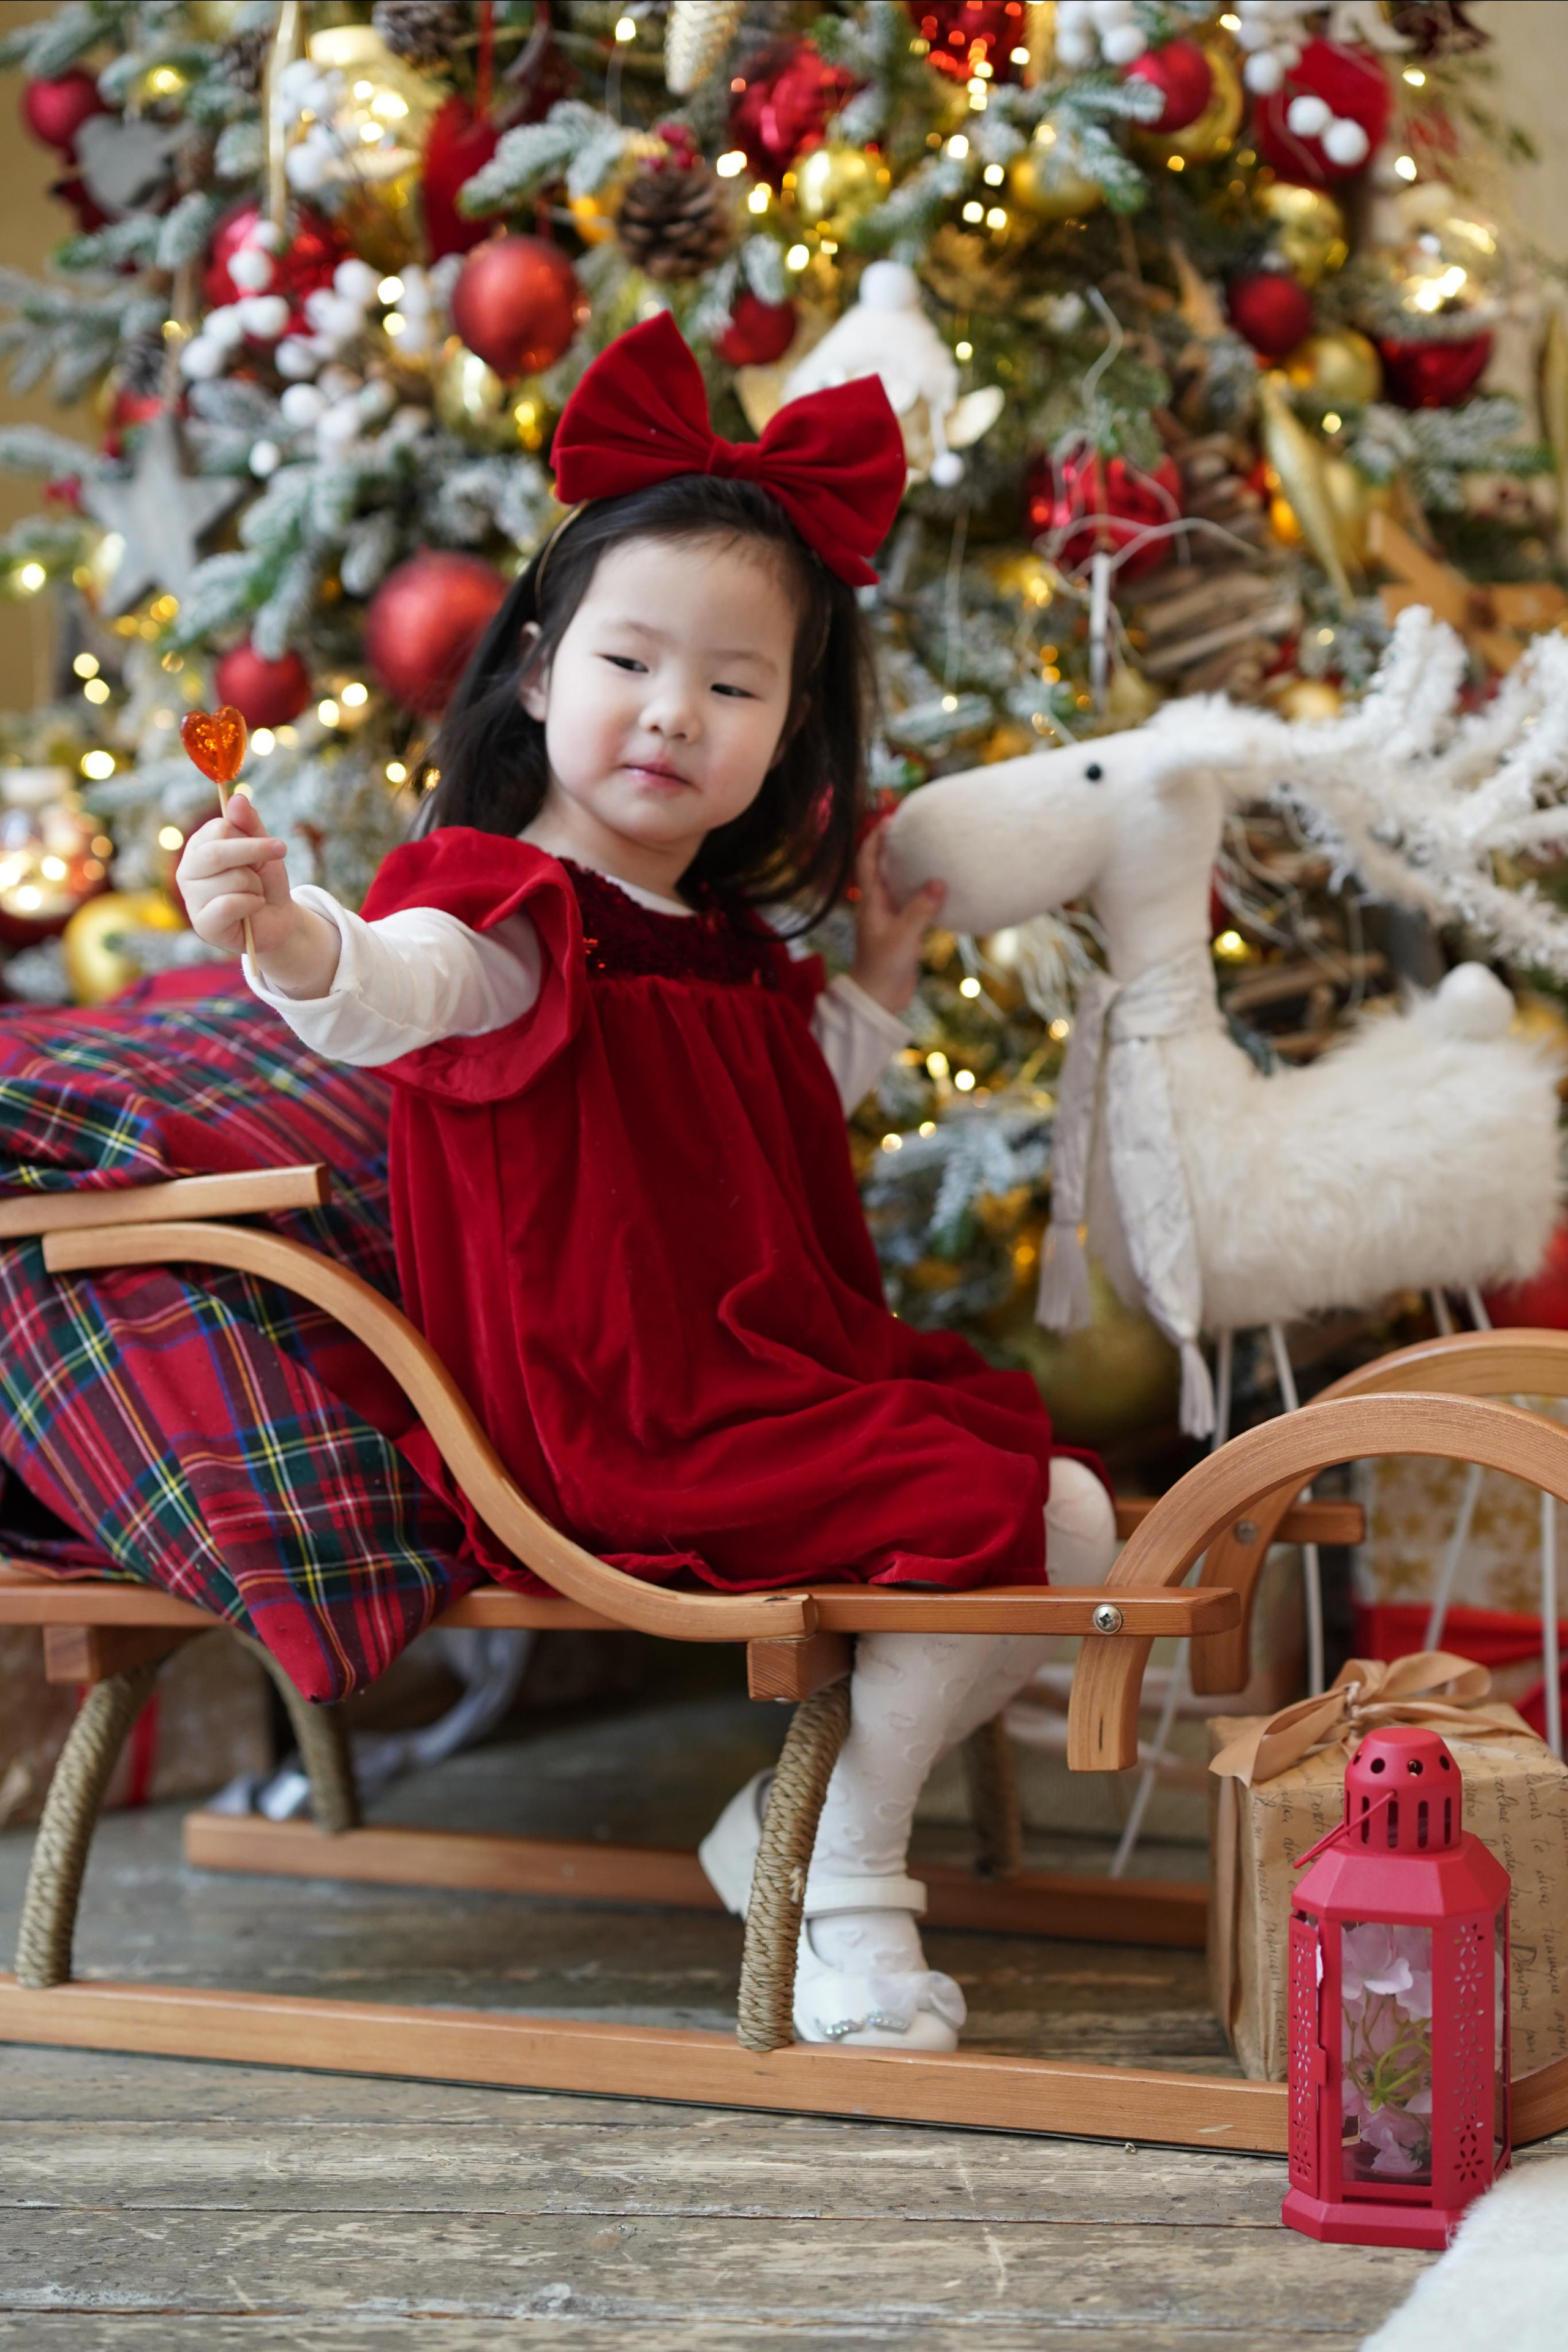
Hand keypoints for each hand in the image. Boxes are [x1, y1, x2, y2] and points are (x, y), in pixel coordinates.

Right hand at [176, 793, 339, 996]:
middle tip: (272, 865)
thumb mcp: (263, 850)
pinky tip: (251, 909)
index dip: (252, 838)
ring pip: (231, 880)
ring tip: (254, 895)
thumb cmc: (265, 882)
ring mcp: (192, 899)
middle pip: (217, 853)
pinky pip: (229, 904)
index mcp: (199, 847)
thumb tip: (237, 798)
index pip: (219, 829)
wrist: (277, 920)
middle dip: (254, 857)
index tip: (275, 847)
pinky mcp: (203, 924)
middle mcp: (187, 871)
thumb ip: (250, 825)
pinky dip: (252, 904)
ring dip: (255, 887)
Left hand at [847, 822, 945, 1014]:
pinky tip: (941, 887)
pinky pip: (913, 904)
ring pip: (899, 884)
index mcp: (870, 902)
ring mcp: (890, 918)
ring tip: (930, 849)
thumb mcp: (902, 937)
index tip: (890, 818)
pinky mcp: (902, 931)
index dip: (876, 838)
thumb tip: (938, 882)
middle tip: (913, 826)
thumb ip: (919, 910)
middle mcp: (878, 905)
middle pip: (882, 867)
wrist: (879, 1000)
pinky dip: (924, 892)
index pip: (868, 861)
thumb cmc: (882, 968)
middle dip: (894, 845)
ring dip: (910, 867)